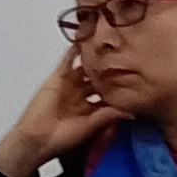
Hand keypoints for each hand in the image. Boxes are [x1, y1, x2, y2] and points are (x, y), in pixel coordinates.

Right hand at [0, 43, 124, 176]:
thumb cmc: (62, 138)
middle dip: (112, 68)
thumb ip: (110, 115)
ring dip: (96, 56)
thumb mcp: (92, 125)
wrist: (37, 138)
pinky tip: (84, 38)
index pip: (111, 92)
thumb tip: (133, 112)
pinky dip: (75, 50)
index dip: (122, 85)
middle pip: (100, 77)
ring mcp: (71, 84)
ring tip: (110, 42)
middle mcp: (83, 94)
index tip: (139, 76)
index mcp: (92, 107)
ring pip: (86, 66)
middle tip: (130, 53)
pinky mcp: (58, 77)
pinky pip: (68, 60)